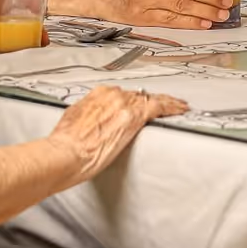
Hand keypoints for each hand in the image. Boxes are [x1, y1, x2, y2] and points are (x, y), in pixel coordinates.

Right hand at [47, 85, 187, 181]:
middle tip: (164, 104)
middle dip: (149, 101)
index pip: (123, 94)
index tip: (141, 101)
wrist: (65, 153)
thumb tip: (93, 119)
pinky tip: (181, 109)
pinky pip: (159, 107)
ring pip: (151, 99)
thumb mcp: (74, 120)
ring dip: (165, 102)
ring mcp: (124, 105)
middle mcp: (112, 96)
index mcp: (97, 95)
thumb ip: (89, 114)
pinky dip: (172, 107)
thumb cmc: (65, 144)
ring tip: (178, 105)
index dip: (134, 99)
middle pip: (138, 96)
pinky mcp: (134, 118)